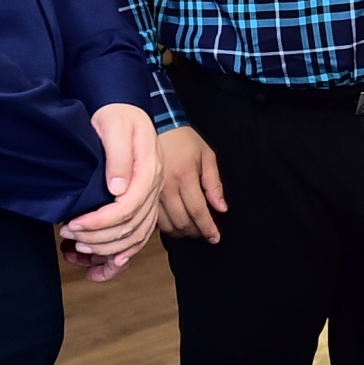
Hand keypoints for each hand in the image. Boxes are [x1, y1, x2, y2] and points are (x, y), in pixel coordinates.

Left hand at [59, 104, 159, 279]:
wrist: (125, 113)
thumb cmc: (117, 117)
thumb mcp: (114, 127)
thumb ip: (118, 155)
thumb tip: (117, 188)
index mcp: (150, 169)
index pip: (128, 207)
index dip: (100, 222)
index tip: (74, 224)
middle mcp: (155, 187)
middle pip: (132, 226)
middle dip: (98, 237)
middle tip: (70, 234)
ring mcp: (151, 197)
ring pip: (137, 236)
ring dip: (108, 249)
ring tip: (79, 248)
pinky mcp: (143, 202)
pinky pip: (140, 235)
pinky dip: (124, 254)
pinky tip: (107, 264)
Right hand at [153, 123, 227, 242]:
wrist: (156, 126)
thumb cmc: (184, 140)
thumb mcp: (206, 155)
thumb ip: (214, 183)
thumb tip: (221, 208)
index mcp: (184, 176)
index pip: (198, 211)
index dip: (208, 228)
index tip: (215, 238)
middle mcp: (166, 187)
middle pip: (182, 222)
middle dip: (196, 232)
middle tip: (205, 233)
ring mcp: (152, 192)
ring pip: (167, 224)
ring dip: (181, 232)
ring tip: (192, 230)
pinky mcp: (142, 193)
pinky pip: (154, 218)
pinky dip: (166, 226)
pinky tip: (175, 224)